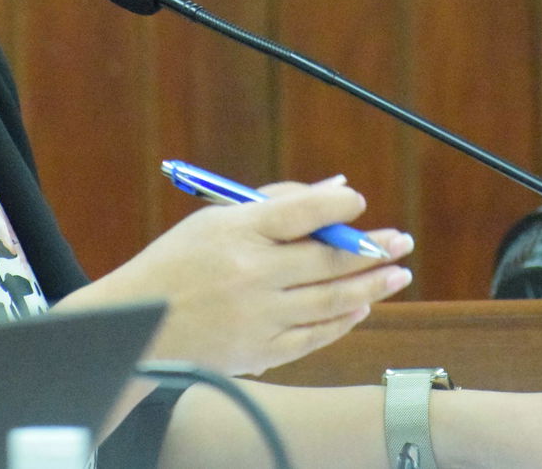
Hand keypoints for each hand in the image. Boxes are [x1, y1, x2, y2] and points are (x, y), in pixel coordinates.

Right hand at [58, 178, 413, 376]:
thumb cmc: (180, 262)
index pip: (302, 211)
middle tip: (401, 241)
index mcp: (237, 232)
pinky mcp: (260, 351)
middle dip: (372, 249)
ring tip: (397, 274)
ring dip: (371, 286)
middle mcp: (251, 274)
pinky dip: (342, 321)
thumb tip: (337, 190)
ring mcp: (258, 316)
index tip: (359, 202)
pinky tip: (361, 307)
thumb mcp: (215, 220)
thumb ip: (276, 203)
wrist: (139, 326)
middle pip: (327, 258)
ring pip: (330, 300)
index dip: (338, 205)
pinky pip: (315, 336)